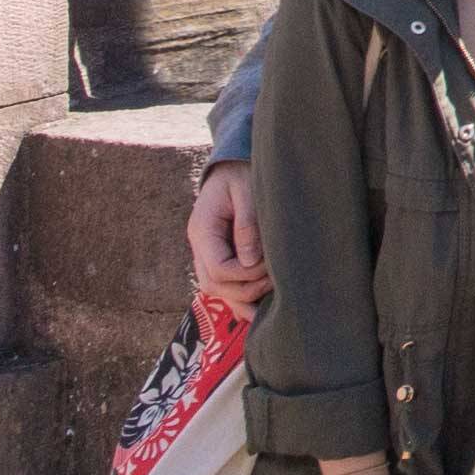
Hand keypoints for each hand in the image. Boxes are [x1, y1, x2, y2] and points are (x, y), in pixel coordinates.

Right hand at [187, 161, 268, 313]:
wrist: (232, 166)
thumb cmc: (242, 173)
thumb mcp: (247, 190)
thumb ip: (247, 226)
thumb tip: (250, 263)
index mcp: (202, 229)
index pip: (218, 269)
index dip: (245, 275)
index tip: (269, 266)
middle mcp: (200, 246)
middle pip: (214, 286)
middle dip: (246, 289)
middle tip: (275, 279)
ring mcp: (206, 254)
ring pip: (217, 291)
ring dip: (244, 298)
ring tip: (273, 294)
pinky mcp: (219, 257)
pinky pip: (225, 286)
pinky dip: (241, 297)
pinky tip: (262, 308)